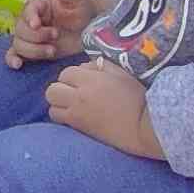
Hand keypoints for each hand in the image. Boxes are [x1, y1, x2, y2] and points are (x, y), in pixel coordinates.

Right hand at [5, 0, 92, 67]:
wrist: (90, 32)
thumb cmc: (82, 12)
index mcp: (39, 5)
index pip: (28, 10)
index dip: (30, 18)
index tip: (37, 24)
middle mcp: (30, 21)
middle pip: (21, 30)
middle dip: (37, 36)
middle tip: (56, 35)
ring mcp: (30, 37)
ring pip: (19, 44)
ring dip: (34, 50)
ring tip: (52, 50)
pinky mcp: (32, 51)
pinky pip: (14, 55)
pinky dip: (13, 59)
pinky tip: (18, 65)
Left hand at [45, 60, 160, 159]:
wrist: (142, 127)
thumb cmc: (137, 99)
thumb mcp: (123, 75)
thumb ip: (104, 66)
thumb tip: (89, 65)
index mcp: (91, 80)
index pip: (66, 72)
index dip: (72, 76)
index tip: (83, 80)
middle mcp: (79, 95)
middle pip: (52, 89)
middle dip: (60, 88)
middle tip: (73, 92)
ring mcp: (76, 112)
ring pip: (51, 104)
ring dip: (58, 103)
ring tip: (71, 104)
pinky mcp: (77, 126)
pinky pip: (57, 119)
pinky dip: (60, 116)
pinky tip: (73, 115)